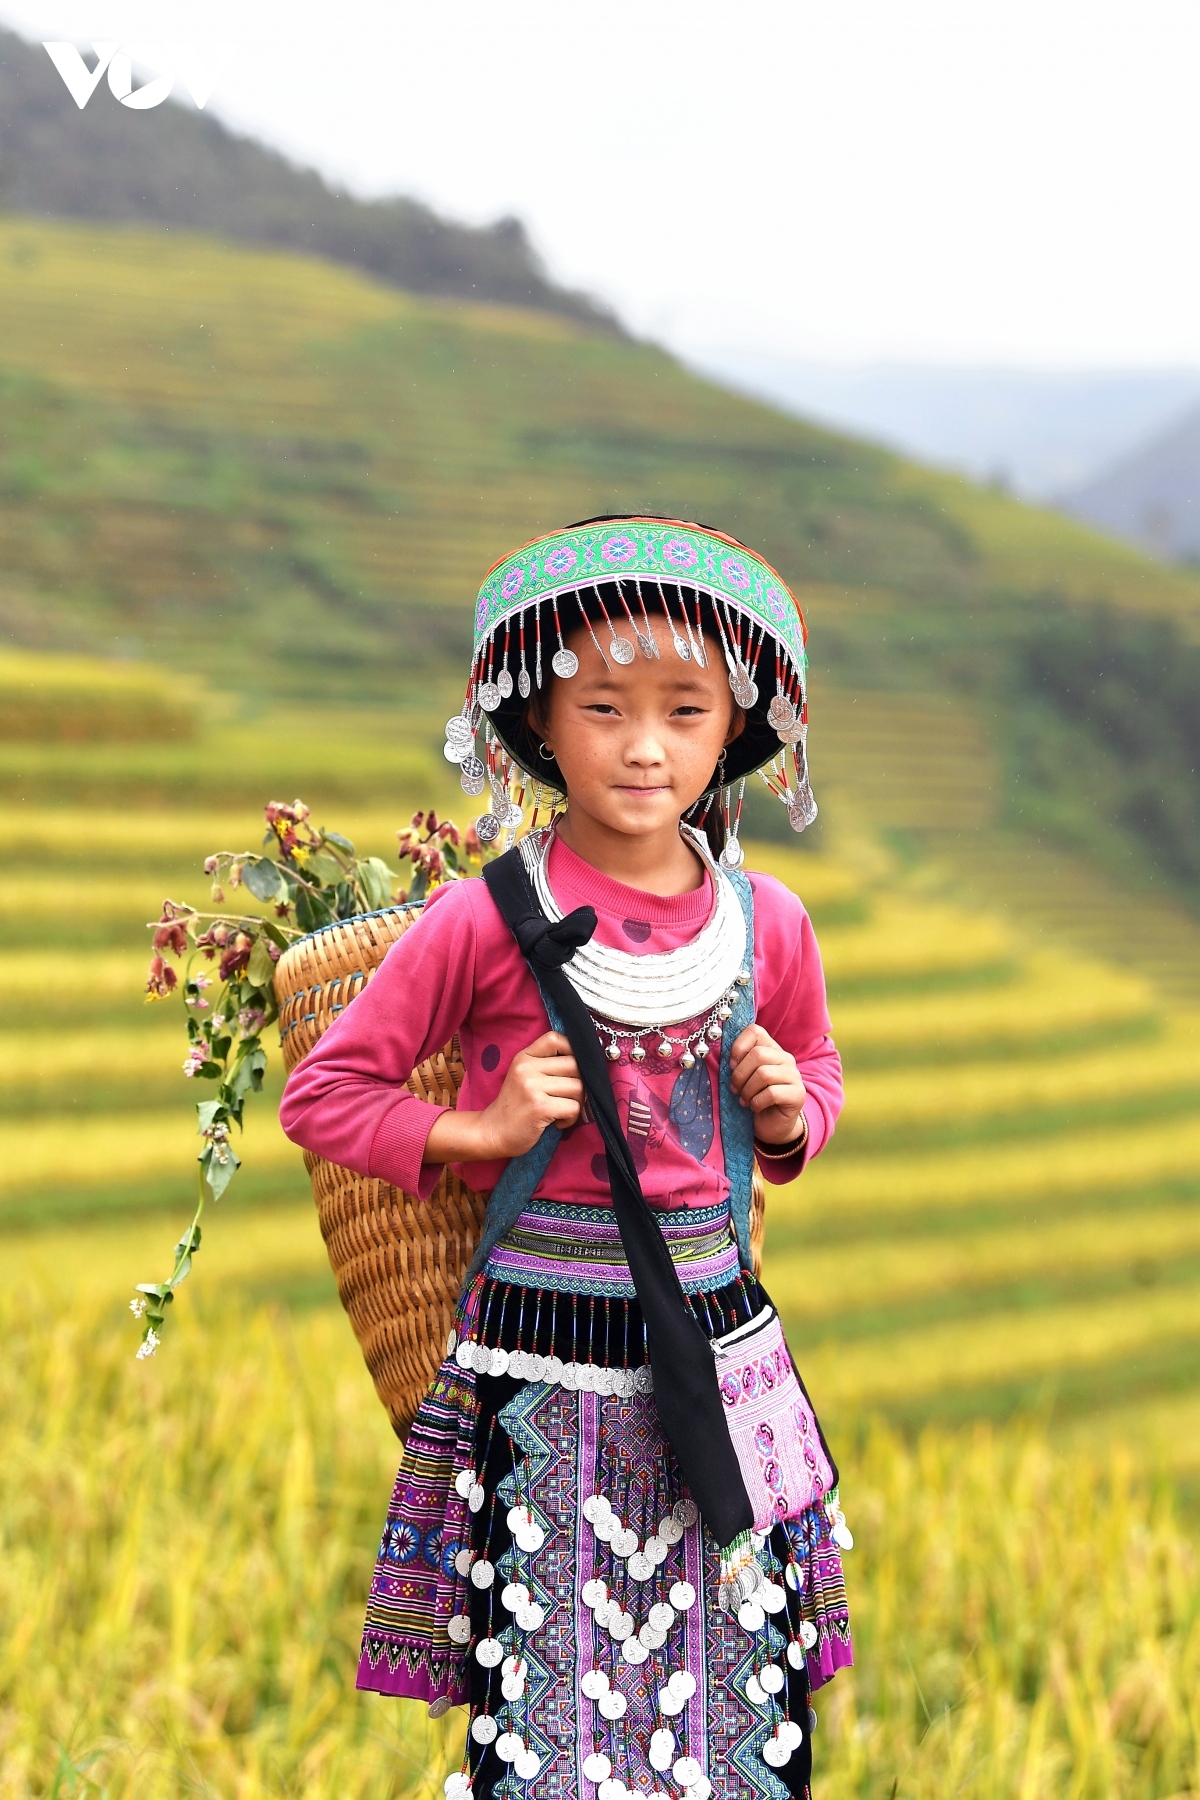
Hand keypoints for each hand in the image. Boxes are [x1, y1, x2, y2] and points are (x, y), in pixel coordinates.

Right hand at [426, 1031, 582, 1162]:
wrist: (493, 1132)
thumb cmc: (515, 1106)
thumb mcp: (523, 1076)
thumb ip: (546, 1064)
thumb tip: (585, 1061)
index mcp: (524, 1057)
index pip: (555, 1038)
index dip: (572, 1049)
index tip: (572, 1069)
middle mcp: (527, 1068)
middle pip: (574, 1064)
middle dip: (579, 1083)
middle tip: (568, 1098)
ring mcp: (532, 1086)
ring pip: (578, 1087)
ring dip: (576, 1103)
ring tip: (561, 1111)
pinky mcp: (539, 1106)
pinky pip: (573, 1107)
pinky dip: (571, 1118)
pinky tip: (558, 1122)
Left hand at [729, 1024, 806, 1145]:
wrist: (772, 1125)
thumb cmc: (754, 1097)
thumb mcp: (744, 1076)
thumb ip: (738, 1061)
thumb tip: (724, 1056)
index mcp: (772, 1048)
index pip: (755, 1031)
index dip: (738, 1046)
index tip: (731, 1065)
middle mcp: (786, 1058)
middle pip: (758, 1054)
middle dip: (740, 1074)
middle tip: (734, 1089)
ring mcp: (794, 1076)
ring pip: (764, 1074)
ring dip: (747, 1090)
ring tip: (744, 1100)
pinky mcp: (798, 1095)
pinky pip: (772, 1093)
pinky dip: (757, 1102)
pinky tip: (754, 1107)